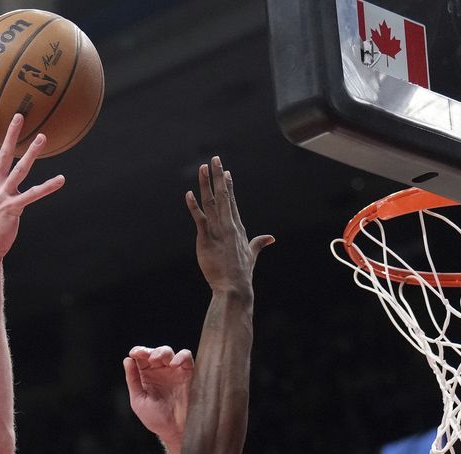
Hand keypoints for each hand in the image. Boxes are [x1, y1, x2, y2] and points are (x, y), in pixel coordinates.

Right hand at [0, 114, 64, 260]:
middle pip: (4, 154)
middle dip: (11, 134)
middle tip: (19, 115)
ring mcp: (3, 195)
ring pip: (20, 169)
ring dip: (31, 152)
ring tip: (41, 137)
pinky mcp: (14, 208)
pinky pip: (34, 195)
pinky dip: (48, 187)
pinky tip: (60, 180)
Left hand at [124, 345, 193, 451]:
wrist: (175, 431)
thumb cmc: (156, 420)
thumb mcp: (139, 401)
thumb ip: (133, 380)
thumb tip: (128, 360)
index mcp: (146, 376)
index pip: (141, 358)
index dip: (138, 352)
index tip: (134, 353)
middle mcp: (160, 372)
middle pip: (155, 352)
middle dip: (151, 351)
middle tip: (149, 358)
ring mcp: (174, 372)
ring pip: (169, 353)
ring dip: (163, 352)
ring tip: (159, 360)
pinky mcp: (188, 374)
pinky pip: (186, 359)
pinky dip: (181, 357)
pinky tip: (174, 364)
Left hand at [185, 156, 273, 294]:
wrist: (234, 287)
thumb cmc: (242, 274)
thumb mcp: (252, 255)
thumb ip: (259, 243)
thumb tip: (271, 238)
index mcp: (238, 228)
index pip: (231, 202)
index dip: (228, 186)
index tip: (225, 171)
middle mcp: (228, 226)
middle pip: (223, 196)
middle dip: (218, 176)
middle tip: (215, 159)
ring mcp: (217, 231)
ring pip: (210, 203)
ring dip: (206, 184)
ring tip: (203, 168)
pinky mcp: (206, 239)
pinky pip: (199, 219)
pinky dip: (193, 206)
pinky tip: (189, 194)